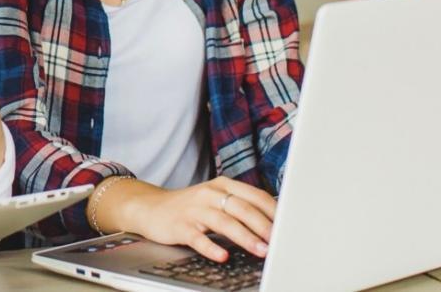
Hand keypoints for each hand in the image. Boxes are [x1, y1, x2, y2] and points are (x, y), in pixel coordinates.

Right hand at [112, 177, 276, 261]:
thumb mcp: (216, 200)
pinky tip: (223, 255)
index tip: (289, 225)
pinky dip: (211, 247)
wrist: (151, 207)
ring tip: (261, 250)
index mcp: (223, 185)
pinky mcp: (180, 225)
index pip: (254, 195)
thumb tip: (274, 225)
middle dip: (263, 225)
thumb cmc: (192, 207)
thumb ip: (240, 207)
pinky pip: (198, 237)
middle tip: (279, 241)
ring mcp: (194, 209)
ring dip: (245, 237)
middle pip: (242, 208)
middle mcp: (210, 194)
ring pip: (223, 222)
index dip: (273, 210)